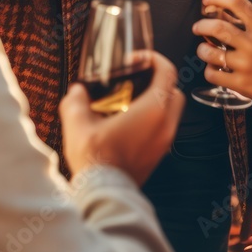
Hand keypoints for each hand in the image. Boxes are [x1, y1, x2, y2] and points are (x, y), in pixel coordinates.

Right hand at [59, 52, 184, 184]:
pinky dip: (154, 119)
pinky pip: (165, 127)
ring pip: (172, 110)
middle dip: (159, 79)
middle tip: (137, 78)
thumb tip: (77, 91)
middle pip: (174, 90)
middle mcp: (165, 124)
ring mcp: (165, 141)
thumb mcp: (78, 123)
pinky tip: (129, 122)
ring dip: (157, 100)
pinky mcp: (159, 154)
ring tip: (131, 100)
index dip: (154, 59)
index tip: (136, 60)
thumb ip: (76, 101)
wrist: (104, 192)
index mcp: (153, 110)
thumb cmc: (96, 159)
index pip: (167, 72)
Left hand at [193, 0, 251, 124]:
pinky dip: (208, 71)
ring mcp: (247, 65)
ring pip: (210, 52)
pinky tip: (212, 69)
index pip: (237, 3)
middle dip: (201, 25)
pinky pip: (213, 75)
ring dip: (202, 49)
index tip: (208, 0)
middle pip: (217, 27)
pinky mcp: (241, 85)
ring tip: (203, 49)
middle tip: (197, 26)